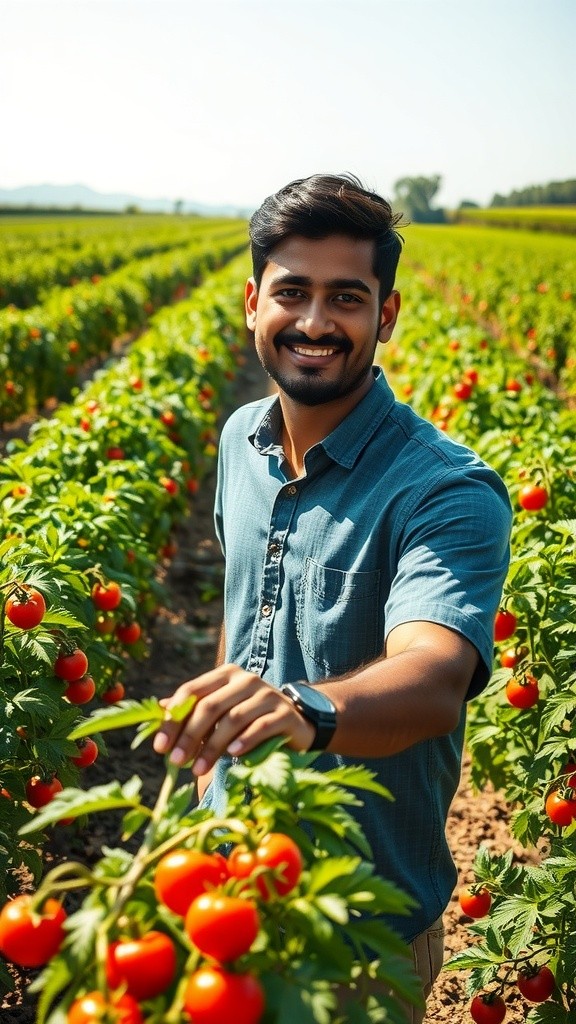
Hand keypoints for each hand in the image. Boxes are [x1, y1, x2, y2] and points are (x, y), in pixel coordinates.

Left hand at [152, 664, 314, 775]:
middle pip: (210, 706)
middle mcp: (245, 679)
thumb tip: (159, 710)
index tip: (160, 747)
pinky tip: (232, 755)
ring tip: (198, 769)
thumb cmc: (249, 719)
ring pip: (232, 719)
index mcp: (225, 674)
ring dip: (212, 747)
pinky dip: (244, 741)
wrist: (296, 722)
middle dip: (189, 736)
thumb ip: (193, 710)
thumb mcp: (220, 711)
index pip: (191, 691)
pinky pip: (260, 727)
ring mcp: (267, 694)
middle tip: (176, 762)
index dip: (173, 719)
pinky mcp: (284, 713)